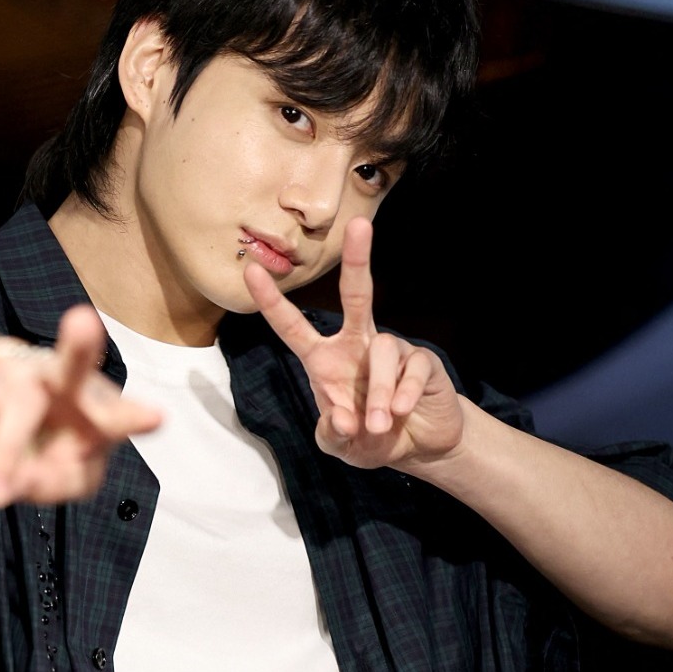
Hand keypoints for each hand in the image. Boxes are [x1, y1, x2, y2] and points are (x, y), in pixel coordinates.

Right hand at [0, 304, 161, 512]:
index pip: (117, 414)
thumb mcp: (73, 472)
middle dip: (79, 346)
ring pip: (16, 409)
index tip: (158, 417)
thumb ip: (62, 482)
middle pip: (71, 366)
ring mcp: (16, 378)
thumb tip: (14, 487)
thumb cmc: (57, 442)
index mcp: (97, 406)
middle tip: (83, 322)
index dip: (135, 418)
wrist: (2, 402)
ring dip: (5, 456)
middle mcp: (62, 382)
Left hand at [243, 217, 463, 470]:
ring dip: (378, 392)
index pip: (292, 325)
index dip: (272, 300)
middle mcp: (357, 344)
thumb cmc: (369, 437)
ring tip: (378, 424)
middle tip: (360, 224)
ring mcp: (391, 349)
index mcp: (324, 359)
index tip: (251, 269)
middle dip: (358, 259)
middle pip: (356, 293)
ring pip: (382, 349)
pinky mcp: (421, 361)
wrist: (420, 447)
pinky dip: (402, 393)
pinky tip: (402, 411)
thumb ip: (331, 436)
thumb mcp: (340, 445)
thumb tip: (341, 420)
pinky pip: (411, 367)